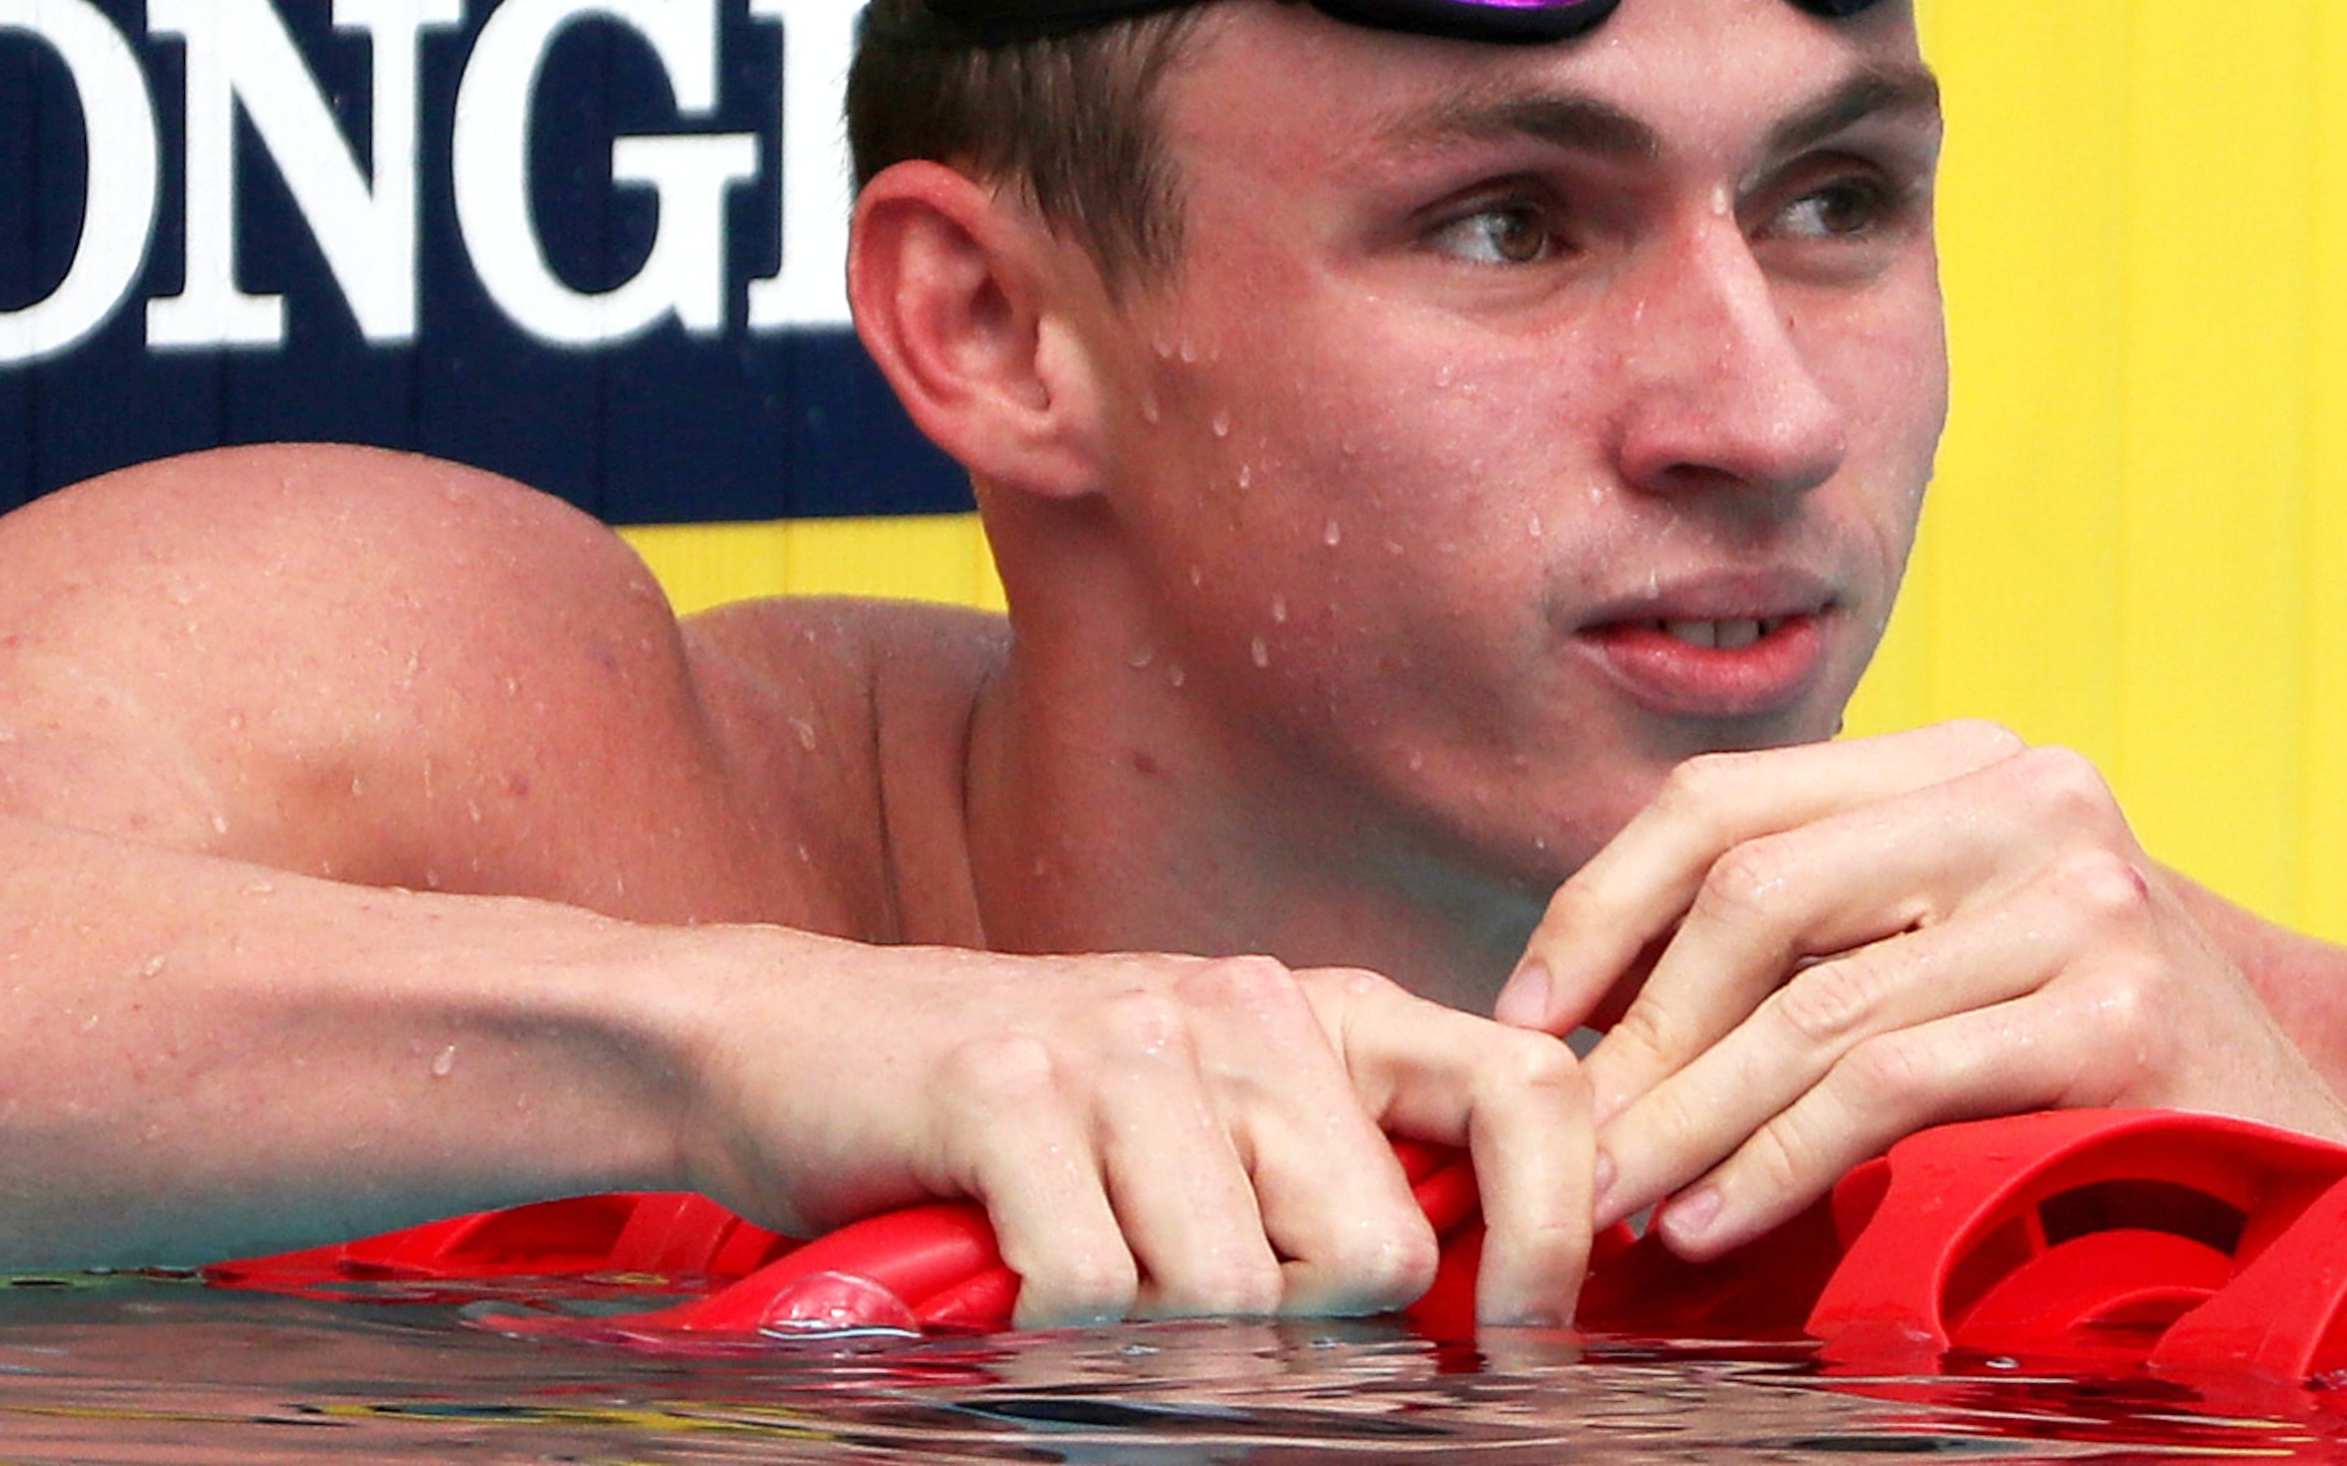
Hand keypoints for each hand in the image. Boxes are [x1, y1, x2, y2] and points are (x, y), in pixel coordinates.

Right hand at [671, 934, 1599, 1325]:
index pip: (1530, 1091)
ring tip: (1080, 1281)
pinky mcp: (1005, 1091)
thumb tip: (1471, 1314)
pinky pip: (1097, 1294)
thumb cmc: (1015, 1122)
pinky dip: (1055, 1334)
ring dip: (1152, 1339)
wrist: (789, 1043)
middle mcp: (1235, 1005)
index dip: (1558, 1234)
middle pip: (1372, 1253)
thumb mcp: (1202, 1123)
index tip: (1519, 1341)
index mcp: (1316, 1014)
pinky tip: (1011, 1276)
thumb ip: (1331, 1181)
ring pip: (1233, 1295)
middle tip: (1182, 1309)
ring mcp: (1119, 1041)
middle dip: (1292, 1331)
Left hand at [1491, 722, 2346, 1258]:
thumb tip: (1593, 1000)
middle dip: (1637, 1034)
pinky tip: (1716, 1222)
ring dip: (1687, 1122)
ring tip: (1617, 1205)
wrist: (2319, 1157)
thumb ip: (1816, 934)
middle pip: (1753, 896)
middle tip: (1564, 1144)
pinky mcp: (2112, 1013)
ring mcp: (2082, 897)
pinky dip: (1777, 1164)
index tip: (1527, 1015)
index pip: (1729, 801)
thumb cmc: (2095, 1070)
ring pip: (1809, 1010)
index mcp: (1969, 761)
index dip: (1602, 906)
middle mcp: (2031, 796)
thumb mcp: (1951, 956)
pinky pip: (1885, 1086)